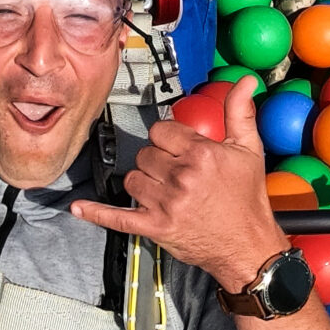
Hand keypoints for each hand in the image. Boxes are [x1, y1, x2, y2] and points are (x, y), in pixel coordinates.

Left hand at [70, 79, 286, 291]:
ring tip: (164, 189)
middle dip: (157, 160)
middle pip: (145, 154)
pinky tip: (79, 208)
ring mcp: (165, 204)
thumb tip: (243, 82)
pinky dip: (97, 213)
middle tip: (175, 171)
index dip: (168, 137)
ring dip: (143, 182)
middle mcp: (180, 177)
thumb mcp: (249, 151)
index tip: (176, 146)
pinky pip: (117, 217)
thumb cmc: (247, 201)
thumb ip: (239, 113)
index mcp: (200, 154)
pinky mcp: (154, 227)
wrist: (247, 247)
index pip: (161, 130)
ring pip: (132, 179)